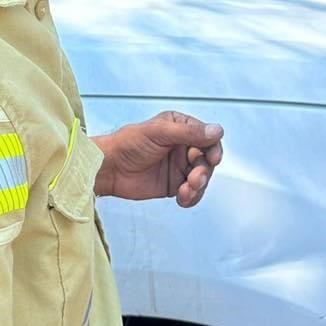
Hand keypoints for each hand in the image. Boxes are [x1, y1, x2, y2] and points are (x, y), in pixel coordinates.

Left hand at [94, 112, 222, 207]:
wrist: (109, 169)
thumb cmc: (127, 143)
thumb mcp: (159, 132)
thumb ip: (188, 133)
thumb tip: (216, 131)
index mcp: (180, 127)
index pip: (207, 137)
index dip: (213, 149)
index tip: (212, 159)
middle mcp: (182, 146)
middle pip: (207, 160)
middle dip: (204, 171)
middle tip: (194, 178)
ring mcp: (179, 166)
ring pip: (201, 178)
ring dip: (198, 186)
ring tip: (186, 189)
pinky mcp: (173, 185)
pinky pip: (191, 193)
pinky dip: (191, 197)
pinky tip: (182, 197)